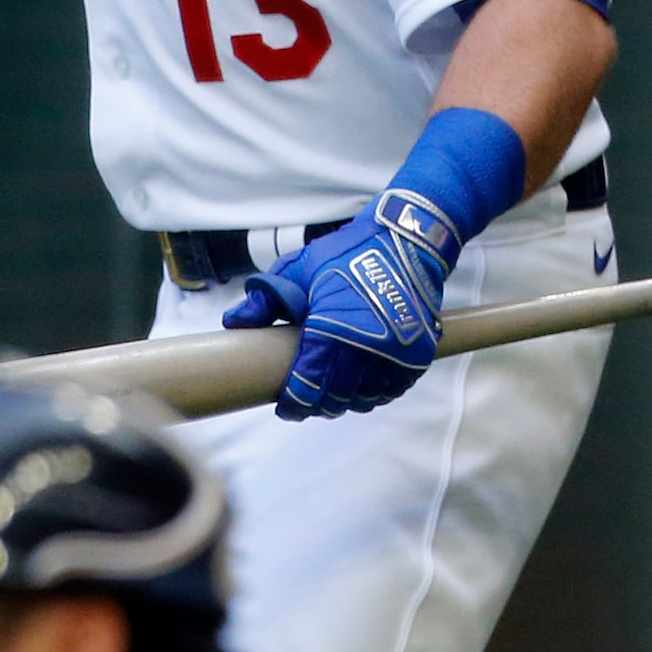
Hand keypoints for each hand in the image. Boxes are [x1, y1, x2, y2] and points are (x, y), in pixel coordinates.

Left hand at [223, 192, 461, 419]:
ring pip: (366, 397)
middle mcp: (365, 347)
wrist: (406, 243)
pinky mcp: (417, 354)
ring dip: (347, 401)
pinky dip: (376, 394)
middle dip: (318, 405)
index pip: (308, 382)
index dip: (295, 402)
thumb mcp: (297, 268)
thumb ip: (265, 299)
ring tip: (332, 396)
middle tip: (306, 403)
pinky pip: (393, 389)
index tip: (286, 409)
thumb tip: (234, 323)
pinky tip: (361, 389)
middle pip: (337, 396)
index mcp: (330, 328)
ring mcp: (395, 353)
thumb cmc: (346, 254)